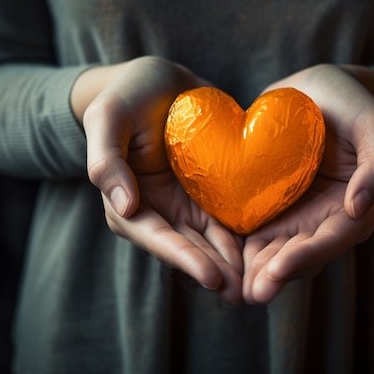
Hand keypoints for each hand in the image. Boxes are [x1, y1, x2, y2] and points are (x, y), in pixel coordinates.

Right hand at [77, 56, 243, 301]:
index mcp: (126, 200)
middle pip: (186, 247)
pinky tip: (266, 250)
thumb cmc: (129, 94)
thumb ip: (106, 159)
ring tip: (259, 282)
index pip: (155, 236)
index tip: (211, 276)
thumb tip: (125, 206)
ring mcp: (183, 204)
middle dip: (213, 271)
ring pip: (209, 241)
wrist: (160, 81)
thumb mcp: (109, 117)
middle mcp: (156, 210)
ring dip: (232, 263)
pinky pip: (226, 218)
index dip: (182, 257)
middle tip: (244, 293)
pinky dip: (242, 236)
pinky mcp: (208, 194)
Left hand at [242, 64, 373, 303]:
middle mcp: (323, 219)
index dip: (307, 257)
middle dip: (275, 275)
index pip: (333, 239)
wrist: (317, 91)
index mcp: (354, 208)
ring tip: (230, 287)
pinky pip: (252, 230)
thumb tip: (362, 207)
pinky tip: (216, 257)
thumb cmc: (352, 103)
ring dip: (254, 271)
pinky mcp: (268, 205)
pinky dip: (238, 247)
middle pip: (300, 255)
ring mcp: (295, 215)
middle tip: (251, 292)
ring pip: (274, 251)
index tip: (279, 269)